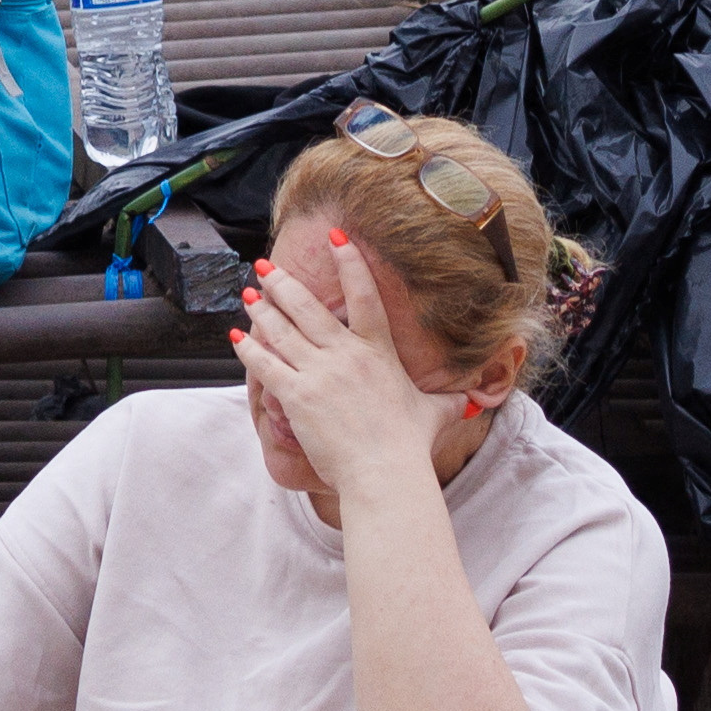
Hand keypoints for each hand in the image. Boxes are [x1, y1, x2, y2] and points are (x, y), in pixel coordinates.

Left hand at [232, 233, 476, 506]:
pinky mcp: (298, 396)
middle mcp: (346, 355)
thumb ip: (450, 401)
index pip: (364, 295)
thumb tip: (474, 400)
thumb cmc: (410, 446)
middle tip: (266, 266)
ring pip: (282, 331)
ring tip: (249, 293)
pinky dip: (249, 349)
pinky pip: (266, 364)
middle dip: (283, 283)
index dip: (349, 262)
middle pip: (308, 307)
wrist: (385, 473)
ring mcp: (319, 373)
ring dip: (263, 309)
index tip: (336, 237)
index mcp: (378, 351)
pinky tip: (236, 337)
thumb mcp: (435, 414)